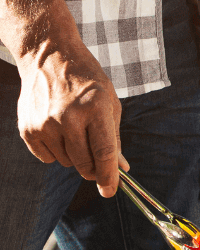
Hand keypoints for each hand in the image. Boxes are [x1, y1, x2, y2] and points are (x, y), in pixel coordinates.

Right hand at [16, 40, 127, 196]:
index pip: (105, 152)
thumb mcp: (109, 100)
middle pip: (84, 163)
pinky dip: (56, 151)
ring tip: (75, 129)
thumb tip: (121, 168)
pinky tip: (58, 130)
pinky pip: (47, 158)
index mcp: (96, 107)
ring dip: (75, 155)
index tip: (111, 191)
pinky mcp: (28, 130)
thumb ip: (115, 135)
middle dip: (94, 168)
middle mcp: (69, 117)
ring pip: (66, 162)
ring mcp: (46, 124)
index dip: (109, 176)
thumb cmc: (87, 80)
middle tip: (98, 162)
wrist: (50, 58)